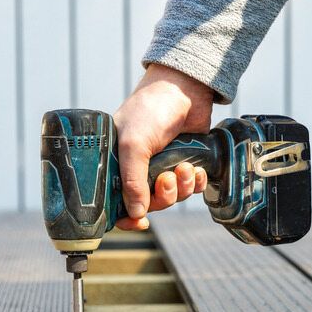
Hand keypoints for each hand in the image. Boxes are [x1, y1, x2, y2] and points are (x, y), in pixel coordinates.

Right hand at [112, 64, 213, 229]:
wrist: (185, 88)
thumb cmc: (150, 109)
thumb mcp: (134, 144)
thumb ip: (132, 181)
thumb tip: (136, 214)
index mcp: (116, 164)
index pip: (116, 202)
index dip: (126, 217)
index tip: (140, 222)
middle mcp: (137, 168)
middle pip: (148, 204)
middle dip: (162, 197)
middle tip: (167, 178)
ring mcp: (162, 166)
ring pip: (172, 197)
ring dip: (180, 187)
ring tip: (185, 167)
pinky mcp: (184, 162)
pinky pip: (189, 187)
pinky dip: (194, 183)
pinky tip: (196, 170)